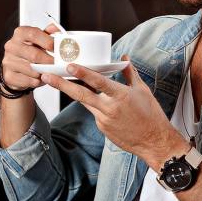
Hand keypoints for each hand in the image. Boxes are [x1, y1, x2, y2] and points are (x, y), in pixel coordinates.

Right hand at [1, 24, 59, 90]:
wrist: (17, 69)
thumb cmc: (31, 51)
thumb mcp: (40, 40)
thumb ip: (49, 33)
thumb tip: (54, 28)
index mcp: (20, 33)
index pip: (34, 34)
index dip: (48, 41)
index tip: (58, 49)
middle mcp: (11, 46)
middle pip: (34, 55)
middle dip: (49, 61)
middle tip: (58, 65)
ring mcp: (8, 61)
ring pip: (32, 70)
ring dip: (44, 73)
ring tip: (50, 72)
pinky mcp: (9, 75)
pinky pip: (28, 81)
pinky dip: (38, 81)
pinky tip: (40, 78)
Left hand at [40, 55, 188, 167]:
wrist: (154, 141)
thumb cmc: (151, 115)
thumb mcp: (142, 90)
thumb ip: (130, 73)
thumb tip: (124, 58)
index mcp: (121, 96)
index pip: (98, 82)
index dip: (83, 74)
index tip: (69, 66)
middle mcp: (109, 108)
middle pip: (81, 94)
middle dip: (62, 84)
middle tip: (47, 76)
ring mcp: (104, 120)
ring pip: (84, 102)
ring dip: (71, 92)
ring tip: (56, 81)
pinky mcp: (102, 128)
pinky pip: (93, 112)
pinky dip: (92, 104)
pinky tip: (95, 100)